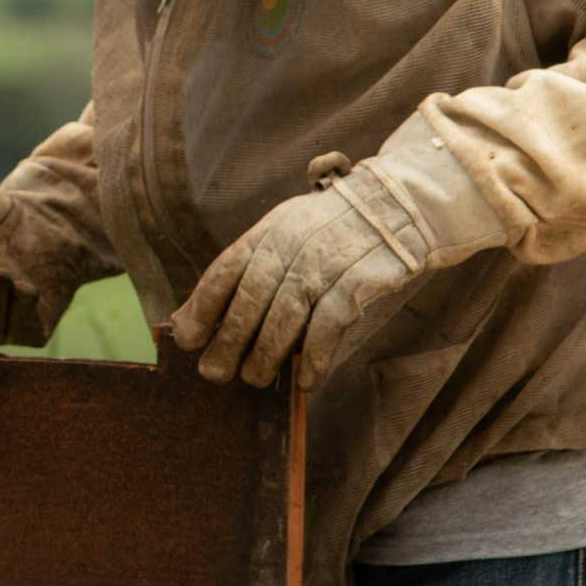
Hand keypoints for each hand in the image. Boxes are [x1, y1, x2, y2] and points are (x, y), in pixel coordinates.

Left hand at [170, 155, 422, 391]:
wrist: (398, 204)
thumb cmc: (331, 229)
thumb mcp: (284, 233)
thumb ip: (246, 268)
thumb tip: (193, 315)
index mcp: (269, 231)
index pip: (226, 269)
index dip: (203, 306)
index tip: (187, 339)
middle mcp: (293, 243)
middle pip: (252, 298)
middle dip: (229, 340)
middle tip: (214, 373)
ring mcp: (326, 260)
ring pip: (286, 316)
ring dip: (266, 354)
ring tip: (254, 380)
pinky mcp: (359, 279)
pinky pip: (330, 325)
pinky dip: (317, 358)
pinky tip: (306, 381)